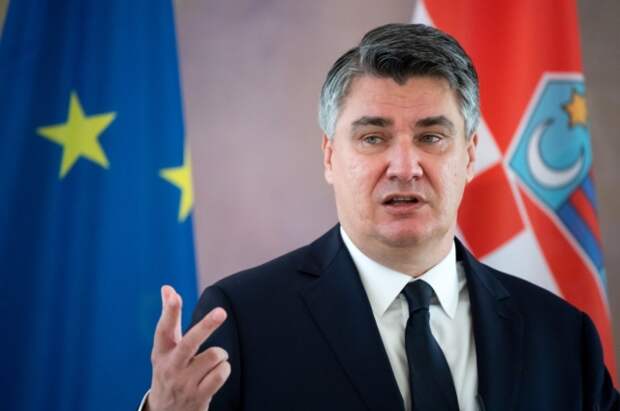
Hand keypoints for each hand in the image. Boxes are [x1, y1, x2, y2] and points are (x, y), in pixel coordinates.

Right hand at [145, 285, 230, 410]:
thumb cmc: (169, 370)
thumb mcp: (165, 348)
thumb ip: (169, 318)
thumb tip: (167, 288)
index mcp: (161, 352)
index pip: (164, 329)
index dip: (169, 312)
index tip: (174, 295)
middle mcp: (170, 367)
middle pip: (189, 343)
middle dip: (206, 326)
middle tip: (222, 312)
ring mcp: (184, 383)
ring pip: (214, 356)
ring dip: (220, 355)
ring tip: (212, 361)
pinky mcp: (199, 396)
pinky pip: (221, 373)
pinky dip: (224, 369)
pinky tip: (215, 374)